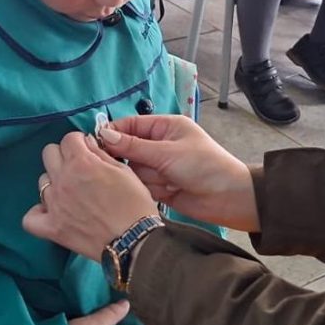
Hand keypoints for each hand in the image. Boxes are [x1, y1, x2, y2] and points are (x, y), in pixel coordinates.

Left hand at [23, 131, 157, 260]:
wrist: (134, 239)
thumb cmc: (134, 203)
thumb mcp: (124, 170)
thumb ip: (101, 153)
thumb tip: (87, 143)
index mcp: (82, 163)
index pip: (69, 138)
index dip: (80, 142)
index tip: (87, 149)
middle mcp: (63, 180)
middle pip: (49, 153)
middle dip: (64, 155)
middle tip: (78, 166)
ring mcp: (54, 204)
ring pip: (42, 181)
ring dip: (55, 182)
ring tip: (71, 191)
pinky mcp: (52, 227)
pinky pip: (30, 218)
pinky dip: (38, 213)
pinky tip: (51, 211)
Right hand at [102, 115, 259, 231]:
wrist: (228, 198)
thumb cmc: (203, 166)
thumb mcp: (167, 153)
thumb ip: (134, 146)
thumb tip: (103, 135)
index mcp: (166, 127)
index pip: (131, 125)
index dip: (114, 134)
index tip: (96, 146)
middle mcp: (160, 144)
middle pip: (128, 150)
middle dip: (132, 161)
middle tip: (136, 168)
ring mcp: (160, 166)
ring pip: (134, 171)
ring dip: (146, 178)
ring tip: (166, 181)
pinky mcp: (160, 187)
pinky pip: (142, 186)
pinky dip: (150, 190)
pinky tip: (167, 191)